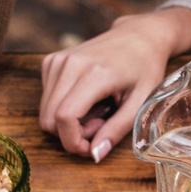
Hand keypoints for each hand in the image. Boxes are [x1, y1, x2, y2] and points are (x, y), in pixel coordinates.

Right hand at [39, 7, 190, 161]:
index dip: (72, 141)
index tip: (91, 147)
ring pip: (45, 112)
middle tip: (100, 125)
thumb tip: (95, 156)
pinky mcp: (51, 61)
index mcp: (95, 73)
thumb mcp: (140, 103)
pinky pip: (47, 99)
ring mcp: (58, 60)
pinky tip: (87, 99)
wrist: (139, 35)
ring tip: (96, 111)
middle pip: (49, 118)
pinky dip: (63, 107)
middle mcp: (70, 64)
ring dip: (68, 122)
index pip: (64, 117)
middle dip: (71, 134)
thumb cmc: (145, 68)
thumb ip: (116, 131)